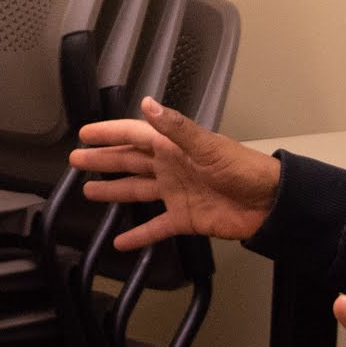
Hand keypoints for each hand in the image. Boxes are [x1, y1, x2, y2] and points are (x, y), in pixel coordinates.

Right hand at [68, 97, 279, 249]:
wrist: (269, 202)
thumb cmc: (243, 168)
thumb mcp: (207, 145)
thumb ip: (176, 127)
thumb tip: (149, 105)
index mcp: (173, 146)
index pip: (133, 135)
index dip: (109, 134)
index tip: (85, 134)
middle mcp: (170, 167)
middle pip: (129, 162)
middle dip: (103, 160)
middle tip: (77, 160)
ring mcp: (175, 193)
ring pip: (137, 191)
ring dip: (113, 191)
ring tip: (89, 192)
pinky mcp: (184, 218)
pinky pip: (155, 227)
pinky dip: (139, 235)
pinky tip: (121, 242)